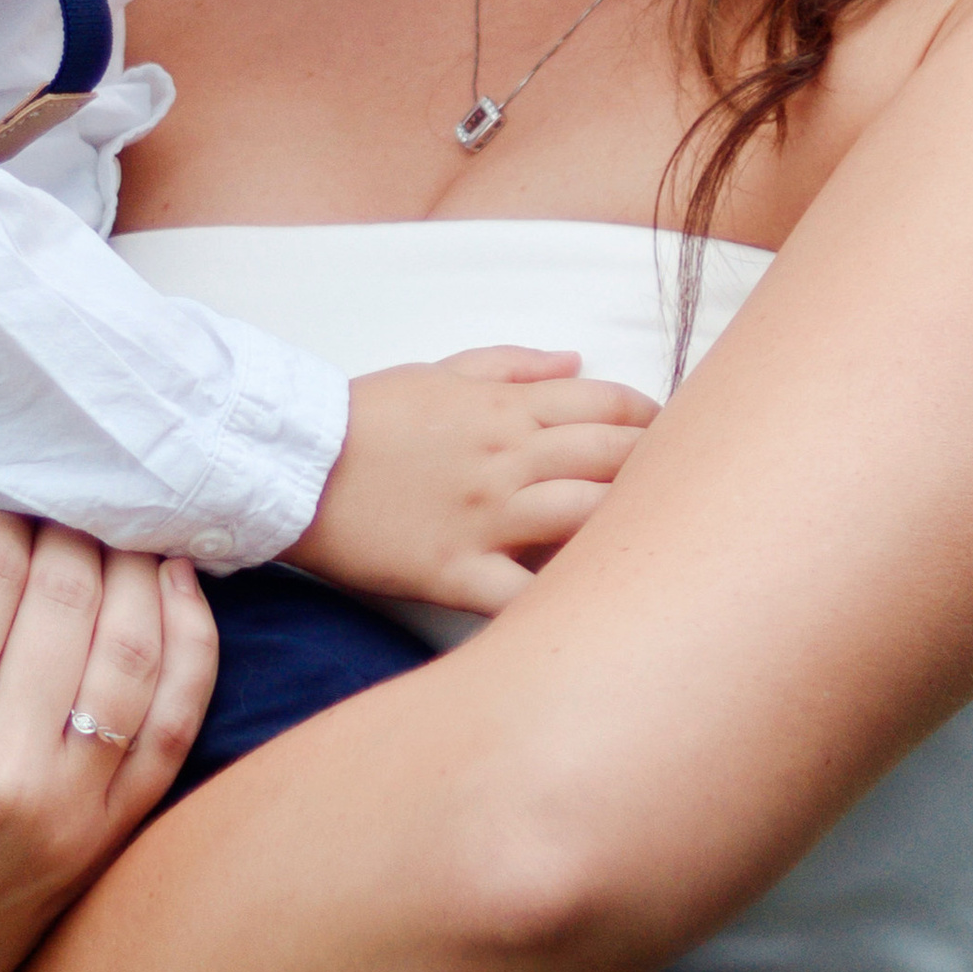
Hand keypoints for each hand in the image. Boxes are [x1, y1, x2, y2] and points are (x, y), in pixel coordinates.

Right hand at [0, 478, 217, 971]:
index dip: (2, 516)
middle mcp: (5, 776)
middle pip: (71, 606)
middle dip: (72, 532)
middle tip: (65, 491)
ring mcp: (65, 820)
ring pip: (135, 661)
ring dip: (140, 577)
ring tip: (128, 526)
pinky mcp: (97, 853)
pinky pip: (172, 734)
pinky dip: (190, 653)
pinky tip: (178, 597)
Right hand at [281, 348, 659, 615]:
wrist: (290, 463)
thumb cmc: (362, 415)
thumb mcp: (438, 372)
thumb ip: (512, 365)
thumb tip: (577, 360)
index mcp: (505, 408)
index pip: (606, 403)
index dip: (649, 419)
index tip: (667, 438)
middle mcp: (507, 459)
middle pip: (614, 456)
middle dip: (657, 468)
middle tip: (682, 490)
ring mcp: (485, 516)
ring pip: (586, 515)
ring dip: (626, 526)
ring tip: (651, 545)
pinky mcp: (455, 570)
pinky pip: (521, 596)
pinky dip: (559, 604)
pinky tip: (590, 611)